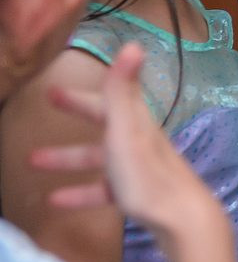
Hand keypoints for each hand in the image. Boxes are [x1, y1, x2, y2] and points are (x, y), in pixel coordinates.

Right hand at [29, 43, 219, 241]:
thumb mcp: (126, 130)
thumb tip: (132, 44)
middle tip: (48, 101)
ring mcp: (139, 167)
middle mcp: (139, 139)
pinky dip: (79, 192)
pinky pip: (103, 189)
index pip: (108, 97)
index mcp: (135, 122)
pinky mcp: (139, 193)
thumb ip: (122, 91)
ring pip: (98, 157)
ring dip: (66, 158)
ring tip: (31, 162)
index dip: (83, 90)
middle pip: (104, 120)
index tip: (56, 86)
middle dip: (77, 110)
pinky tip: (55, 202)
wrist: (182, 218)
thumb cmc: (148, 174)